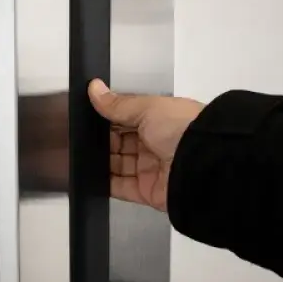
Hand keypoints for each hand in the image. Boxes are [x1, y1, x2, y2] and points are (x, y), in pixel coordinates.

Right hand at [88, 79, 204, 211]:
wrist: (204, 164)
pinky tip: (89, 175)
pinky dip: (104, 183)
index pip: (127, 119)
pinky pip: (120, 188)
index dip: (107, 118)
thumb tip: (95, 89)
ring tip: (78, 154)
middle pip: (120, 143)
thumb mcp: (149, 108)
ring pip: (117, 165)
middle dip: (101, 140)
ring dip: (100, 160)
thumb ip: (119, 104)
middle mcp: (155, 145)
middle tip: (80, 135)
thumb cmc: (183, 129)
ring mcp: (150, 169)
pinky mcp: (146, 192)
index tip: (87, 114)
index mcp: (159, 121)